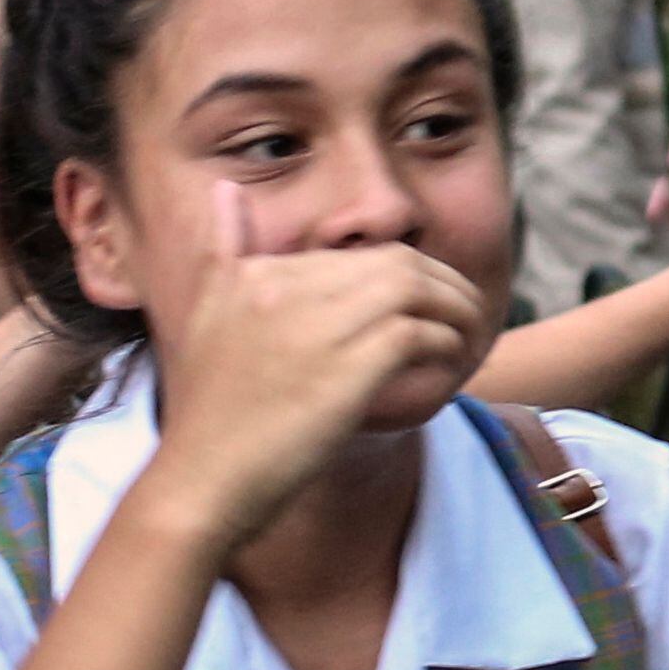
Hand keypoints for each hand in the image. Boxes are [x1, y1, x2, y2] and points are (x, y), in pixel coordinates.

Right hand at [141, 184, 484, 545]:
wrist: (202, 479)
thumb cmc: (209, 413)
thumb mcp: (205, 315)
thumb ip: (222, 249)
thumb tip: (226, 189)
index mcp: (258, 273)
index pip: (355, 255)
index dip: (402, 277)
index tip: (423, 304)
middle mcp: (287, 288)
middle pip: (395, 263)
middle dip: (442, 282)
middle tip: (463, 310)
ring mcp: (319, 325)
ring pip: (415, 288)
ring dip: (454, 307)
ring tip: (466, 332)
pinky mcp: (349, 366)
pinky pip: (419, 332)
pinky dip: (444, 341)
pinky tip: (448, 359)